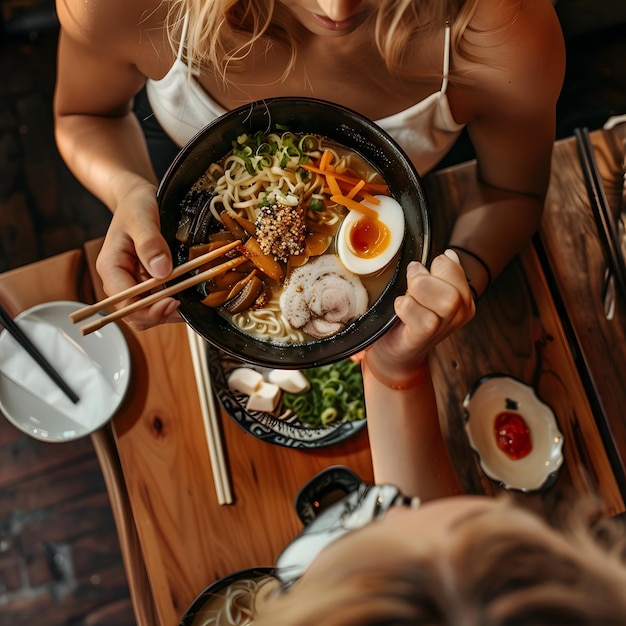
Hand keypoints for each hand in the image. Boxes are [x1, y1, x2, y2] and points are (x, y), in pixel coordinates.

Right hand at [95, 182, 180, 329]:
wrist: (138, 200)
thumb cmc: (136, 205)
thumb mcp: (142, 218)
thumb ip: (150, 243)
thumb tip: (162, 271)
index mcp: (111, 268)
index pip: (125, 302)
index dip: (149, 309)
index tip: (174, 303)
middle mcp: (119, 280)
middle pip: (135, 314)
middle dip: (160, 315)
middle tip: (187, 306)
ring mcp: (132, 284)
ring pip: (147, 313)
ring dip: (168, 313)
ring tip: (190, 302)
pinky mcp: (146, 285)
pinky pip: (157, 303)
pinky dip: (171, 304)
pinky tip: (187, 296)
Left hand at [367, 249, 474, 377]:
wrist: (396, 352)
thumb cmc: (408, 319)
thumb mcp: (426, 291)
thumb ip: (439, 274)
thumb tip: (449, 255)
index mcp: (462, 297)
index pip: (453, 266)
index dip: (434, 265)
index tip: (421, 273)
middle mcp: (459, 313)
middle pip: (454, 288)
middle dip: (426, 279)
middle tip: (411, 282)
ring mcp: (444, 327)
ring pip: (446, 302)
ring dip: (418, 293)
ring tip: (405, 296)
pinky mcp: (424, 338)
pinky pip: (424, 319)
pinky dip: (406, 307)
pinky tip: (399, 309)